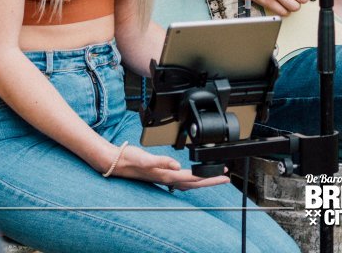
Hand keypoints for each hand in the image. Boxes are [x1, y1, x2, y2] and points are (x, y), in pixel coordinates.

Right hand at [114, 145, 229, 190]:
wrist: (116, 162)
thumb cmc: (130, 159)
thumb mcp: (145, 158)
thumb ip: (161, 162)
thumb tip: (177, 166)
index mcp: (167, 174)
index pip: (193, 177)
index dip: (208, 176)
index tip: (222, 174)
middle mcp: (167, 178)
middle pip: (194, 183)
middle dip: (211, 180)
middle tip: (225, 177)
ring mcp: (164, 177)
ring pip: (188, 183)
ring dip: (202, 180)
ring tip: (214, 177)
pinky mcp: (161, 174)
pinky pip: (180, 179)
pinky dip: (190, 178)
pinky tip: (192, 177)